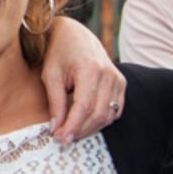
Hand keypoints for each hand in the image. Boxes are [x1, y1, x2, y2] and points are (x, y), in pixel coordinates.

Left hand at [42, 16, 124, 143]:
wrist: (75, 34)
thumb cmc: (59, 52)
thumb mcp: (50, 75)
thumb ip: (55, 102)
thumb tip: (55, 128)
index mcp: (90, 69)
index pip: (84, 106)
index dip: (73, 126)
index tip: (61, 139)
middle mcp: (109, 74)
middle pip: (98, 114)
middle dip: (80, 130)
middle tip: (63, 139)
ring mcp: (118, 79)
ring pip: (108, 115)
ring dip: (90, 128)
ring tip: (71, 131)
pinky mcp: (121, 83)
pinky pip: (115, 110)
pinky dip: (101, 120)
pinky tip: (85, 122)